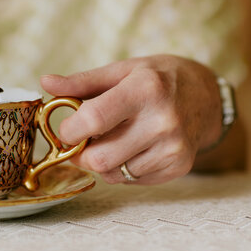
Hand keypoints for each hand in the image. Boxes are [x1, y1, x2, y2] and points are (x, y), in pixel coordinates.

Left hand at [41, 55, 222, 184]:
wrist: (205, 96)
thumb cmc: (156, 78)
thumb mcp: (120, 70)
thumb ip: (81, 82)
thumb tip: (45, 83)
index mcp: (144, 89)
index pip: (92, 120)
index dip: (68, 130)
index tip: (66, 128)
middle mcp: (162, 121)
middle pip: (99, 158)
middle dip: (80, 153)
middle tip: (82, 139)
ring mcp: (173, 147)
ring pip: (113, 173)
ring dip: (101, 161)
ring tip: (111, 139)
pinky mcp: (179, 166)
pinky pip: (131, 180)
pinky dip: (121, 168)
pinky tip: (130, 148)